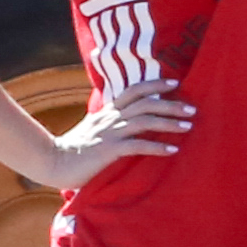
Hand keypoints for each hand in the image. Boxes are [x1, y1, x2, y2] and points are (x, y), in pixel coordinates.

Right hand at [28, 83, 193, 195]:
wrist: (53, 162)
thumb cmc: (77, 148)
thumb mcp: (95, 128)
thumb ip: (111, 120)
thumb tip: (129, 115)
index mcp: (108, 112)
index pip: (134, 91)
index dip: (154, 85)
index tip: (175, 83)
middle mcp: (111, 118)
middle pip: (145, 104)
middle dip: (170, 104)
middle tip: (192, 109)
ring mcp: (110, 133)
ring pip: (144, 121)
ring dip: (169, 123)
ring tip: (188, 126)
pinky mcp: (108, 150)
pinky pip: (137, 146)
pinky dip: (156, 147)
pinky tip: (173, 150)